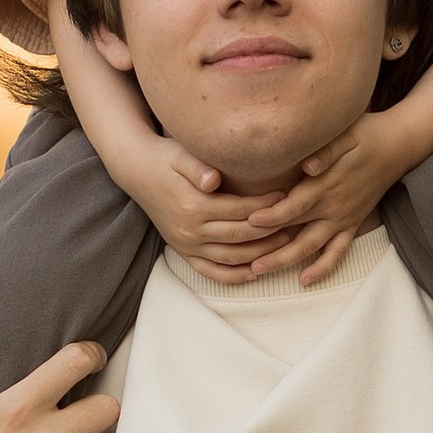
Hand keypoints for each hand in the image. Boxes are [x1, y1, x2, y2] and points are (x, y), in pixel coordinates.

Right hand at [128, 135, 286, 277]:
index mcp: (194, 205)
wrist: (137, 171)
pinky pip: (210, 272)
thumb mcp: (180, 155)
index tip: (286, 196)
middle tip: (295, 224)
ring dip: (259, 255)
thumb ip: (198, 167)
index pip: (240, 210)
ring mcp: (185, 243)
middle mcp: (190, 229)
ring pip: (231, 258)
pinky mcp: (182, 251)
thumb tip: (214, 180)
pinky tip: (254, 273)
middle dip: (270, 232)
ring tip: (284, 245)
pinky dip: (233, 276)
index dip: (266, 205)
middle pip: (240, 236)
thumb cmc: (166, 159)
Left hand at [236, 104, 409, 285]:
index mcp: (325, 185)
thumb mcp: (345, 134)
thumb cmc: (365, 135)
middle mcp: (332, 207)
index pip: (294, 205)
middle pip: (296, 233)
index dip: (272, 215)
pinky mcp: (352, 224)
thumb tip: (308, 165)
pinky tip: (304, 280)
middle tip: (244, 259)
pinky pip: (338, 251)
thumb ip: (326, 151)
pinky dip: (323, 267)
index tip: (249, 221)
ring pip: (312, 247)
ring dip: (286, 261)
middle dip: (269, 247)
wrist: (396, 147)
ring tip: (260, 271)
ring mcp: (342, 218)